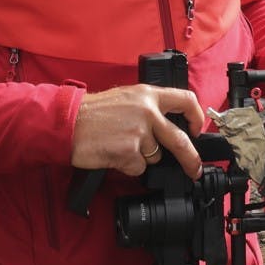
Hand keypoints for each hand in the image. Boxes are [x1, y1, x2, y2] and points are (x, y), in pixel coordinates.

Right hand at [70, 85, 205, 178]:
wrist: (67, 122)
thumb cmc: (92, 112)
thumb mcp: (126, 97)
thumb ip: (149, 107)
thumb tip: (167, 125)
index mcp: (149, 95)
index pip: (186, 99)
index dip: (197, 117)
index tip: (196, 130)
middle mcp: (148, 111)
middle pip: (181, 139)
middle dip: (191, 159)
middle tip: (194, 169)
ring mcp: (139, 132)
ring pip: (155, 156)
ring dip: (142, 157)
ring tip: (121, 145)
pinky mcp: (129, 151)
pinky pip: (138, 167)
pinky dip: (128, 166)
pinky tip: (114, 155)